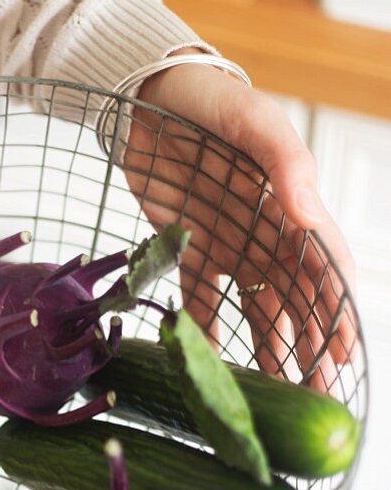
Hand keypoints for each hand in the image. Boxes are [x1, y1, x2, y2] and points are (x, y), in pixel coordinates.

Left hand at [124, 52, 356, 388]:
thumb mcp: (253, 121)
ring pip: (255, 309)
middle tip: (312, 392)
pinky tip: (212, 365)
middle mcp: (267, 233)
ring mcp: (231, 244)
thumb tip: (308, 214)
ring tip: (272, 391)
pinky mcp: (191, 250)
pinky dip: (208, 331)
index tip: (344, 354)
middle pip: (295, 301)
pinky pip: (202, 299)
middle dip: (307, 346)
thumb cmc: (208, 101)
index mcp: (293, 206)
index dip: (337, 312)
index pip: (326, 268)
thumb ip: (286, 163)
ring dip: (267, 348)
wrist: (144, 96)